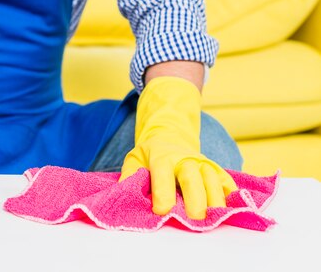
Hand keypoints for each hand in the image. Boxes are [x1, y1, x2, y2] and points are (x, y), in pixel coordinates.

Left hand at [119, 76, 236, 219]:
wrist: (170, 136)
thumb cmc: (150, 154)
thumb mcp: (134, 159)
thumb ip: (130, 175)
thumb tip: (124, 193)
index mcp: (162, 157)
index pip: (163, 174)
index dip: (163, 193)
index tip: (161, 210)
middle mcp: (185, 160)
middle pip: (193, 178)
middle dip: (195, 199)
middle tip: (194, 219)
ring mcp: (204, 164)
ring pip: (213, 181)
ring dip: (215, 201)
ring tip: (213, 219)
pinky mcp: (216, 170)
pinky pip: (227, 182)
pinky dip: (232, 195)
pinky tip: (232, 209)